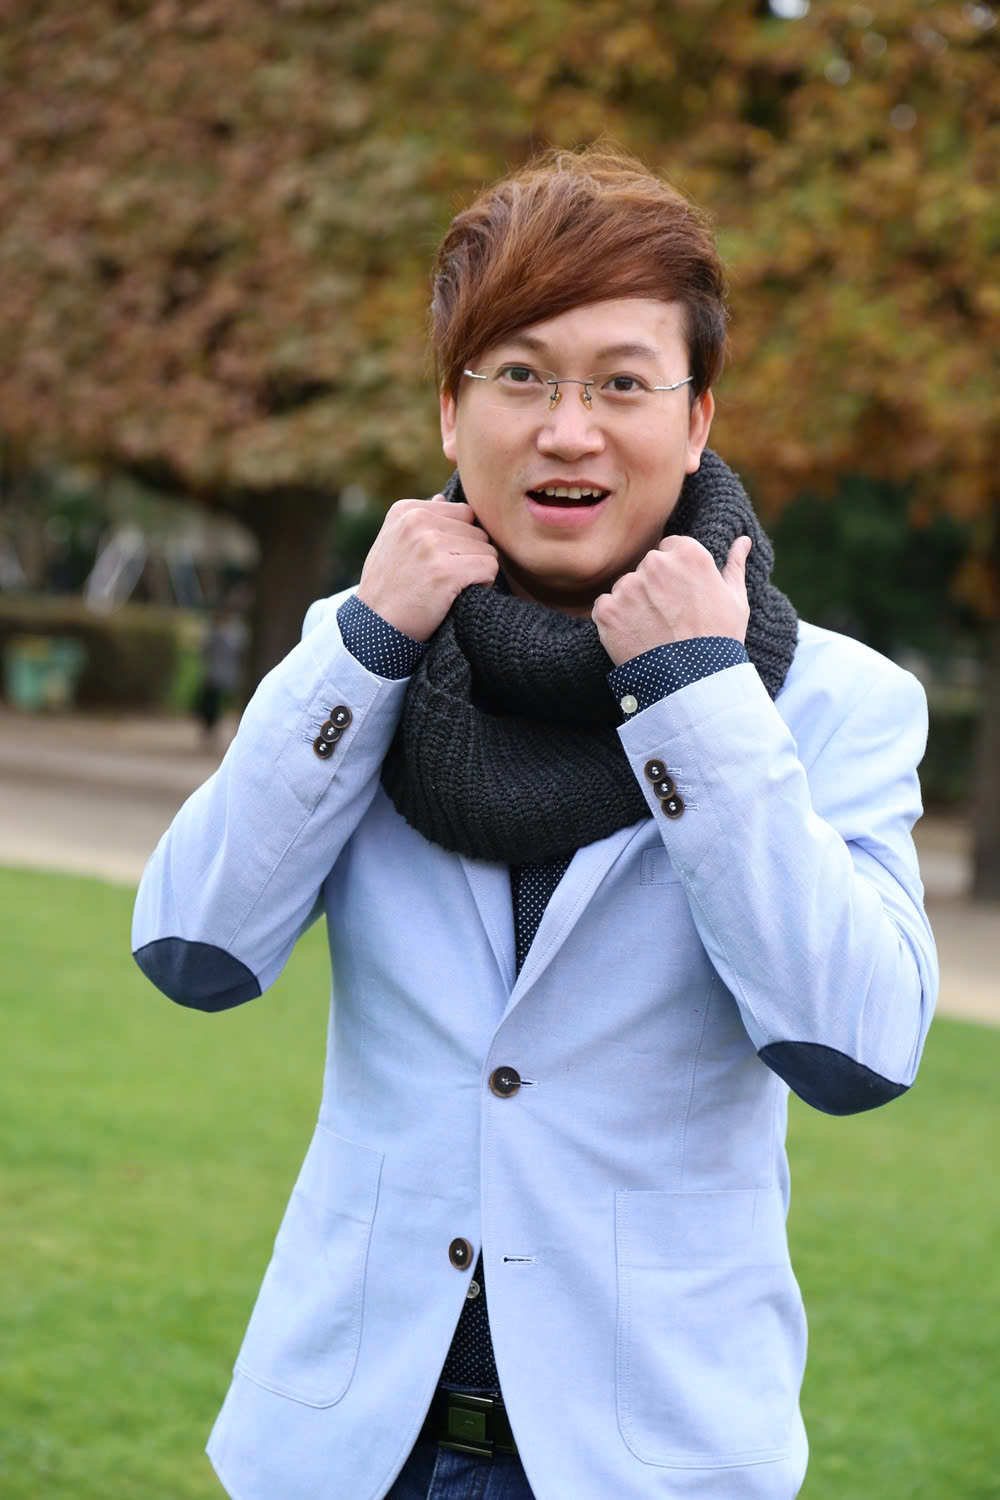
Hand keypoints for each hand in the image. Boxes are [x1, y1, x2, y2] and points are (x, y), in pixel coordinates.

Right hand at [356, 496, 498, 640]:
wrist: (374, 626)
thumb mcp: (393, 542)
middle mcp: (418, 521)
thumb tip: (443, 497)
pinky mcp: (445, 571)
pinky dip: (483, 584)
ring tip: (450, 587)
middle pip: (477, 531)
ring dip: (476, 571)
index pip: (463, 513)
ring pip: (487, 550)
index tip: (440, 560)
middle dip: (470, 555)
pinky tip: (460, 594)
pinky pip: (489, 568)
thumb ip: (419, 521)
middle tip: (446, 578)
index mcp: (407, 510)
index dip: (460, 539)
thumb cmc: (388, 587)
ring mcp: (431, 545)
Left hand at [592, 535, 750, 666]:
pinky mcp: (607, 610)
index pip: (671, 548)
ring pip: (626, 588)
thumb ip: (735, 565)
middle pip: (647, 567)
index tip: (682, 597)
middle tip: (669, 619)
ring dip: (634, 605)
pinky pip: (605, 608)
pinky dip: (615, 622)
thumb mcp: (736, 600)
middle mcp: (655, 563)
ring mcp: (628, 587)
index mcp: (688, 554)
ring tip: (654, 632)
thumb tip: (743, 540)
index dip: (676, 574)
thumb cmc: (721, 640)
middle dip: (654, 587)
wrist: (694, 684)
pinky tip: (635, 639)